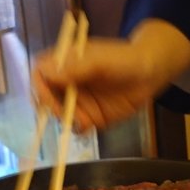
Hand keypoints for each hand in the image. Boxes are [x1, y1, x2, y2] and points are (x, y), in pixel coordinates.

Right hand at [33, 19, 189, 130]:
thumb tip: (48, 74)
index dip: (39, 86)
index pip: (40, 73)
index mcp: (66, 62)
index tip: (48, 98)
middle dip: (52, 108)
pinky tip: (91, 124)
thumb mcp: (101, 61)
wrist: (150, 74)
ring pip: (61, 115)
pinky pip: (78, 127)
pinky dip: (80, 129)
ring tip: (86, 119)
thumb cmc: (126, 60)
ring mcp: (79, 100)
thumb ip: (77, 68)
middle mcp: (68, 82)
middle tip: (67, 114)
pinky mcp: (91, 116)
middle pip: (46, 98)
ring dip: (68, 120)